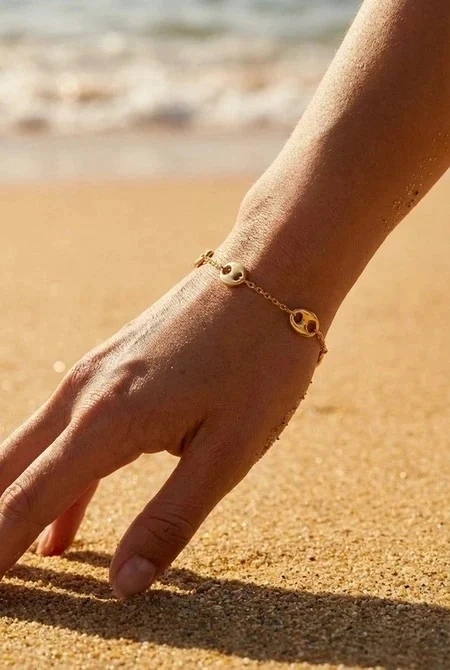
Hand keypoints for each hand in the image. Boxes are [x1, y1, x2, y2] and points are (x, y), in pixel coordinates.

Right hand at [0, 245, 326, 598]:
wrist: (271, 274)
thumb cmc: (260, 362)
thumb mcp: (228, 451)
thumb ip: (170, 520)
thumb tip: (124, 587)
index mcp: (108, 422)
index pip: (27, 500)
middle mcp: (85, 395)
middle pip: (8, 470)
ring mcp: (96, 375)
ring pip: (31, 449)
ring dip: (13, 503)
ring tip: (10, 560)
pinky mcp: (114, 367)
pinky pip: (66, 432)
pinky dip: (55, 482)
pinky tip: (64, 528)